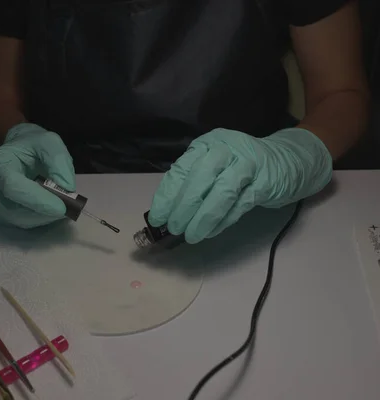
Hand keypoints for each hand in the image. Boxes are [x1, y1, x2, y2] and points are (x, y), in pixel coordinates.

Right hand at [0, 123, 75, 228]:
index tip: (62, 207)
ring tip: (60, 202)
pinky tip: (49, 207)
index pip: (13, 187)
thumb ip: (59, 161)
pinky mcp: (0, 217)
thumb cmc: (31, 145)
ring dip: (46, 216)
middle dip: (46, 211)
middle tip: (69, 206)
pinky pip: (23, 223)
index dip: (37, 200)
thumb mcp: (49, 142)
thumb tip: (67, 190)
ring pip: (22, 220)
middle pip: (17, 210)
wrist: (16, 151)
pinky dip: (41, 218)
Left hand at [148, 128, 332, 242]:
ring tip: (191, 235)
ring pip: (221, 192)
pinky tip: (211, 232)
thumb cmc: (242, 165)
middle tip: (174, 228)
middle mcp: (226, 148)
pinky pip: (240, 204)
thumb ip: (194, 182)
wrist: (291, 158)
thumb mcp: (215, 164)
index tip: (157, 218)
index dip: (167, 195)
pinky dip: (223, 220)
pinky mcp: (266, 181)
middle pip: (199, 178)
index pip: (181, 169)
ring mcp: (248, 163)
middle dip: (183, 207)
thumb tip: (168, 211)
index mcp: (207, 143)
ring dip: (202, 218)